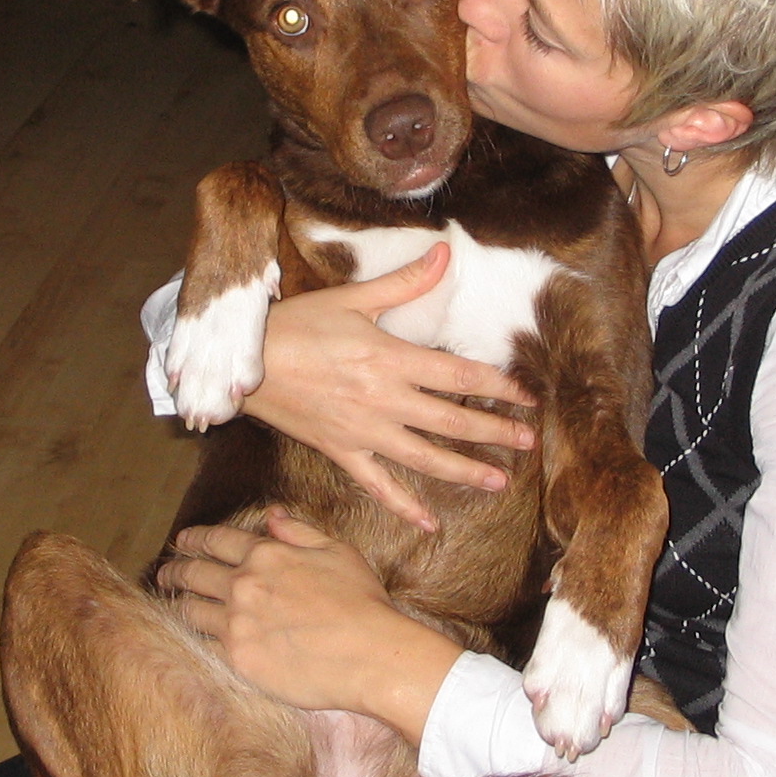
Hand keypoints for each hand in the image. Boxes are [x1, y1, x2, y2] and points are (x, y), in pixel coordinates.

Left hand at [159, 510, 462, 742]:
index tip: (183, 541)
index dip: (195, 539)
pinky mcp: (237, 659)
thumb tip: (271, 515)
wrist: (370, 655)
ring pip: (190, 609)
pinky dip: (195, 636)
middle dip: (174, 570)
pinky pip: (203, 643)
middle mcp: (243, 586)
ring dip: (179, 602)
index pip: (217, 541)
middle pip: (193, 573)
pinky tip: (192, 635)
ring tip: (174, 602)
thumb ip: (299, 532)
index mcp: (266, 555)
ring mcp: (237, 624)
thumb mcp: (337, 552)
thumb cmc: (362, 602)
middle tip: (165, 573)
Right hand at [242, 243, 536, 530]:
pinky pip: (378, 486)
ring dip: (464, 472)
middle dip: (494, 432)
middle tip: (530, 441)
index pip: (459, 377)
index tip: (526, 396)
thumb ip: (404, 282)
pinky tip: (429, 524)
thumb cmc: (297, 325)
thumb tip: (445, 253)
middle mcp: (384, 400)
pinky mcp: (342, 451)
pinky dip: (404, 507)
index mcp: (390, 360)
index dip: (498, 387)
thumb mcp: (352, 299)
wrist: (245, 364)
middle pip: (452, 422)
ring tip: (499, 481)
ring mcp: (364, 431)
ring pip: (424, 459)